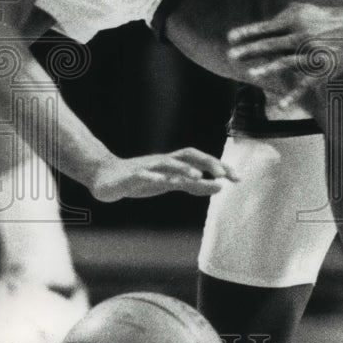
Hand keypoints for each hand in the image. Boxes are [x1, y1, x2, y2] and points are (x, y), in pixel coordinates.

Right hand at [90, 148, 238, 201]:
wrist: (105, 177)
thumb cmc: (142, 179)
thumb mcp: (172, 183)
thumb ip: (195, 185)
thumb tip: (220, 187)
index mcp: (174, 163)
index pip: (201, 159)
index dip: (219, 166)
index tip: (237, 177)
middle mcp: (163, 162)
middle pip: (188, 155)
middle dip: (205, 162)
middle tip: (222, 174)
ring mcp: (148, 168)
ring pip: (167, 164)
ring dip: (182, 169)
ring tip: (197, 176)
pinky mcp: (132, 177)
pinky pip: (143, 176)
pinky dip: (153, 178)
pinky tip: (162, 182)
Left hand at [227, 0, 342, 106]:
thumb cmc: (326, 18)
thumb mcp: (304, 10)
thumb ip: (284, 15)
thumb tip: (264, 23)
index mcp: (295, 20)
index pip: (266, 27)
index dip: (247, 32)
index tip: (230, 37)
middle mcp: (302, 35)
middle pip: (271, 44)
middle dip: (250, 50)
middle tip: (231, 55)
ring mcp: (311, 53)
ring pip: (286, 62)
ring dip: (268, 68)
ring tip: (252, 73)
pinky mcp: (322, 69)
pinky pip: (305, 84)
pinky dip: (294, 95)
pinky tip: (282, 105)